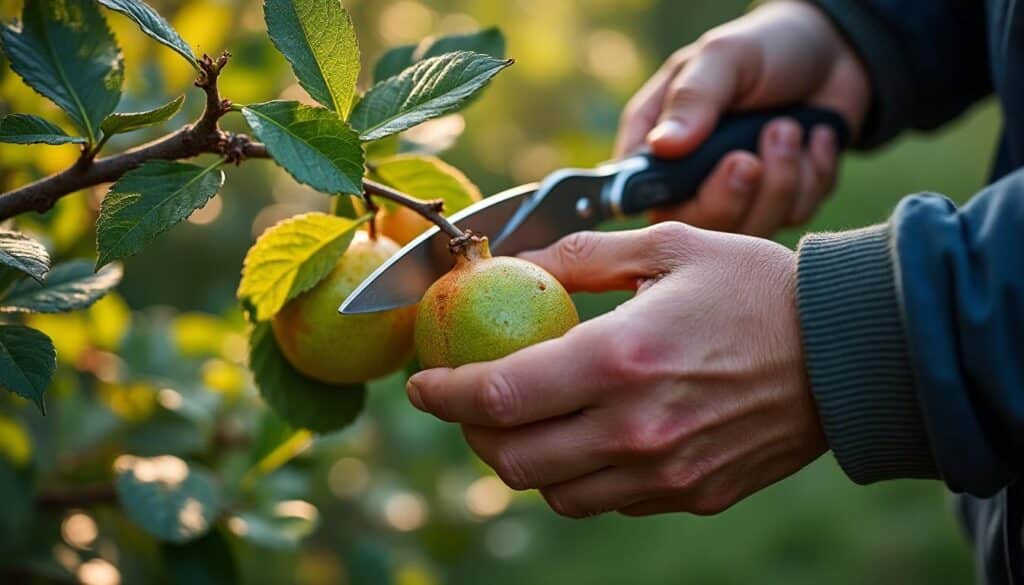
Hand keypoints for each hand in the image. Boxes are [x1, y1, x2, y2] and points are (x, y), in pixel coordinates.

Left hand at [406, 223, 827, 517]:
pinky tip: (589, 438)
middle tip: (469, 403)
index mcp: (620, 359)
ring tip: (526, 423)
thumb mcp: (667, 246)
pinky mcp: (690, 496)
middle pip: (513, 460)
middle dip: (472, 435)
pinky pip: (609, 500)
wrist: (848, 351)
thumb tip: (516, 264)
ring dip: (523, 462)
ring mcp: (664, 474)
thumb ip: (580, 256)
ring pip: (555, 493)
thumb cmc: (756, 287)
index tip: (423, 383)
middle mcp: (635, 429)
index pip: (497, 396)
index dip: (443, 395)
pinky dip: (580, 477)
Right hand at [616, 0, 870, 235]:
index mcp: (657, 145)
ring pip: (751, 228)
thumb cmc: (766, 48)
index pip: (642, 196)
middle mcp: (691, 180)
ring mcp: (737, 198)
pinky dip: (814, 175)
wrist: (834, 51)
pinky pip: (796, 216)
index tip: (724, 165)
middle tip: (753, 156)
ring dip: (782, 178)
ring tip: (790, 127)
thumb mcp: (725, 57)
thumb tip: (662, 146)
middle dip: (735, 193)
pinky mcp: (782, 205)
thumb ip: (693, 99)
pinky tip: (815, 139)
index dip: (675, 200)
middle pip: (699, 226)